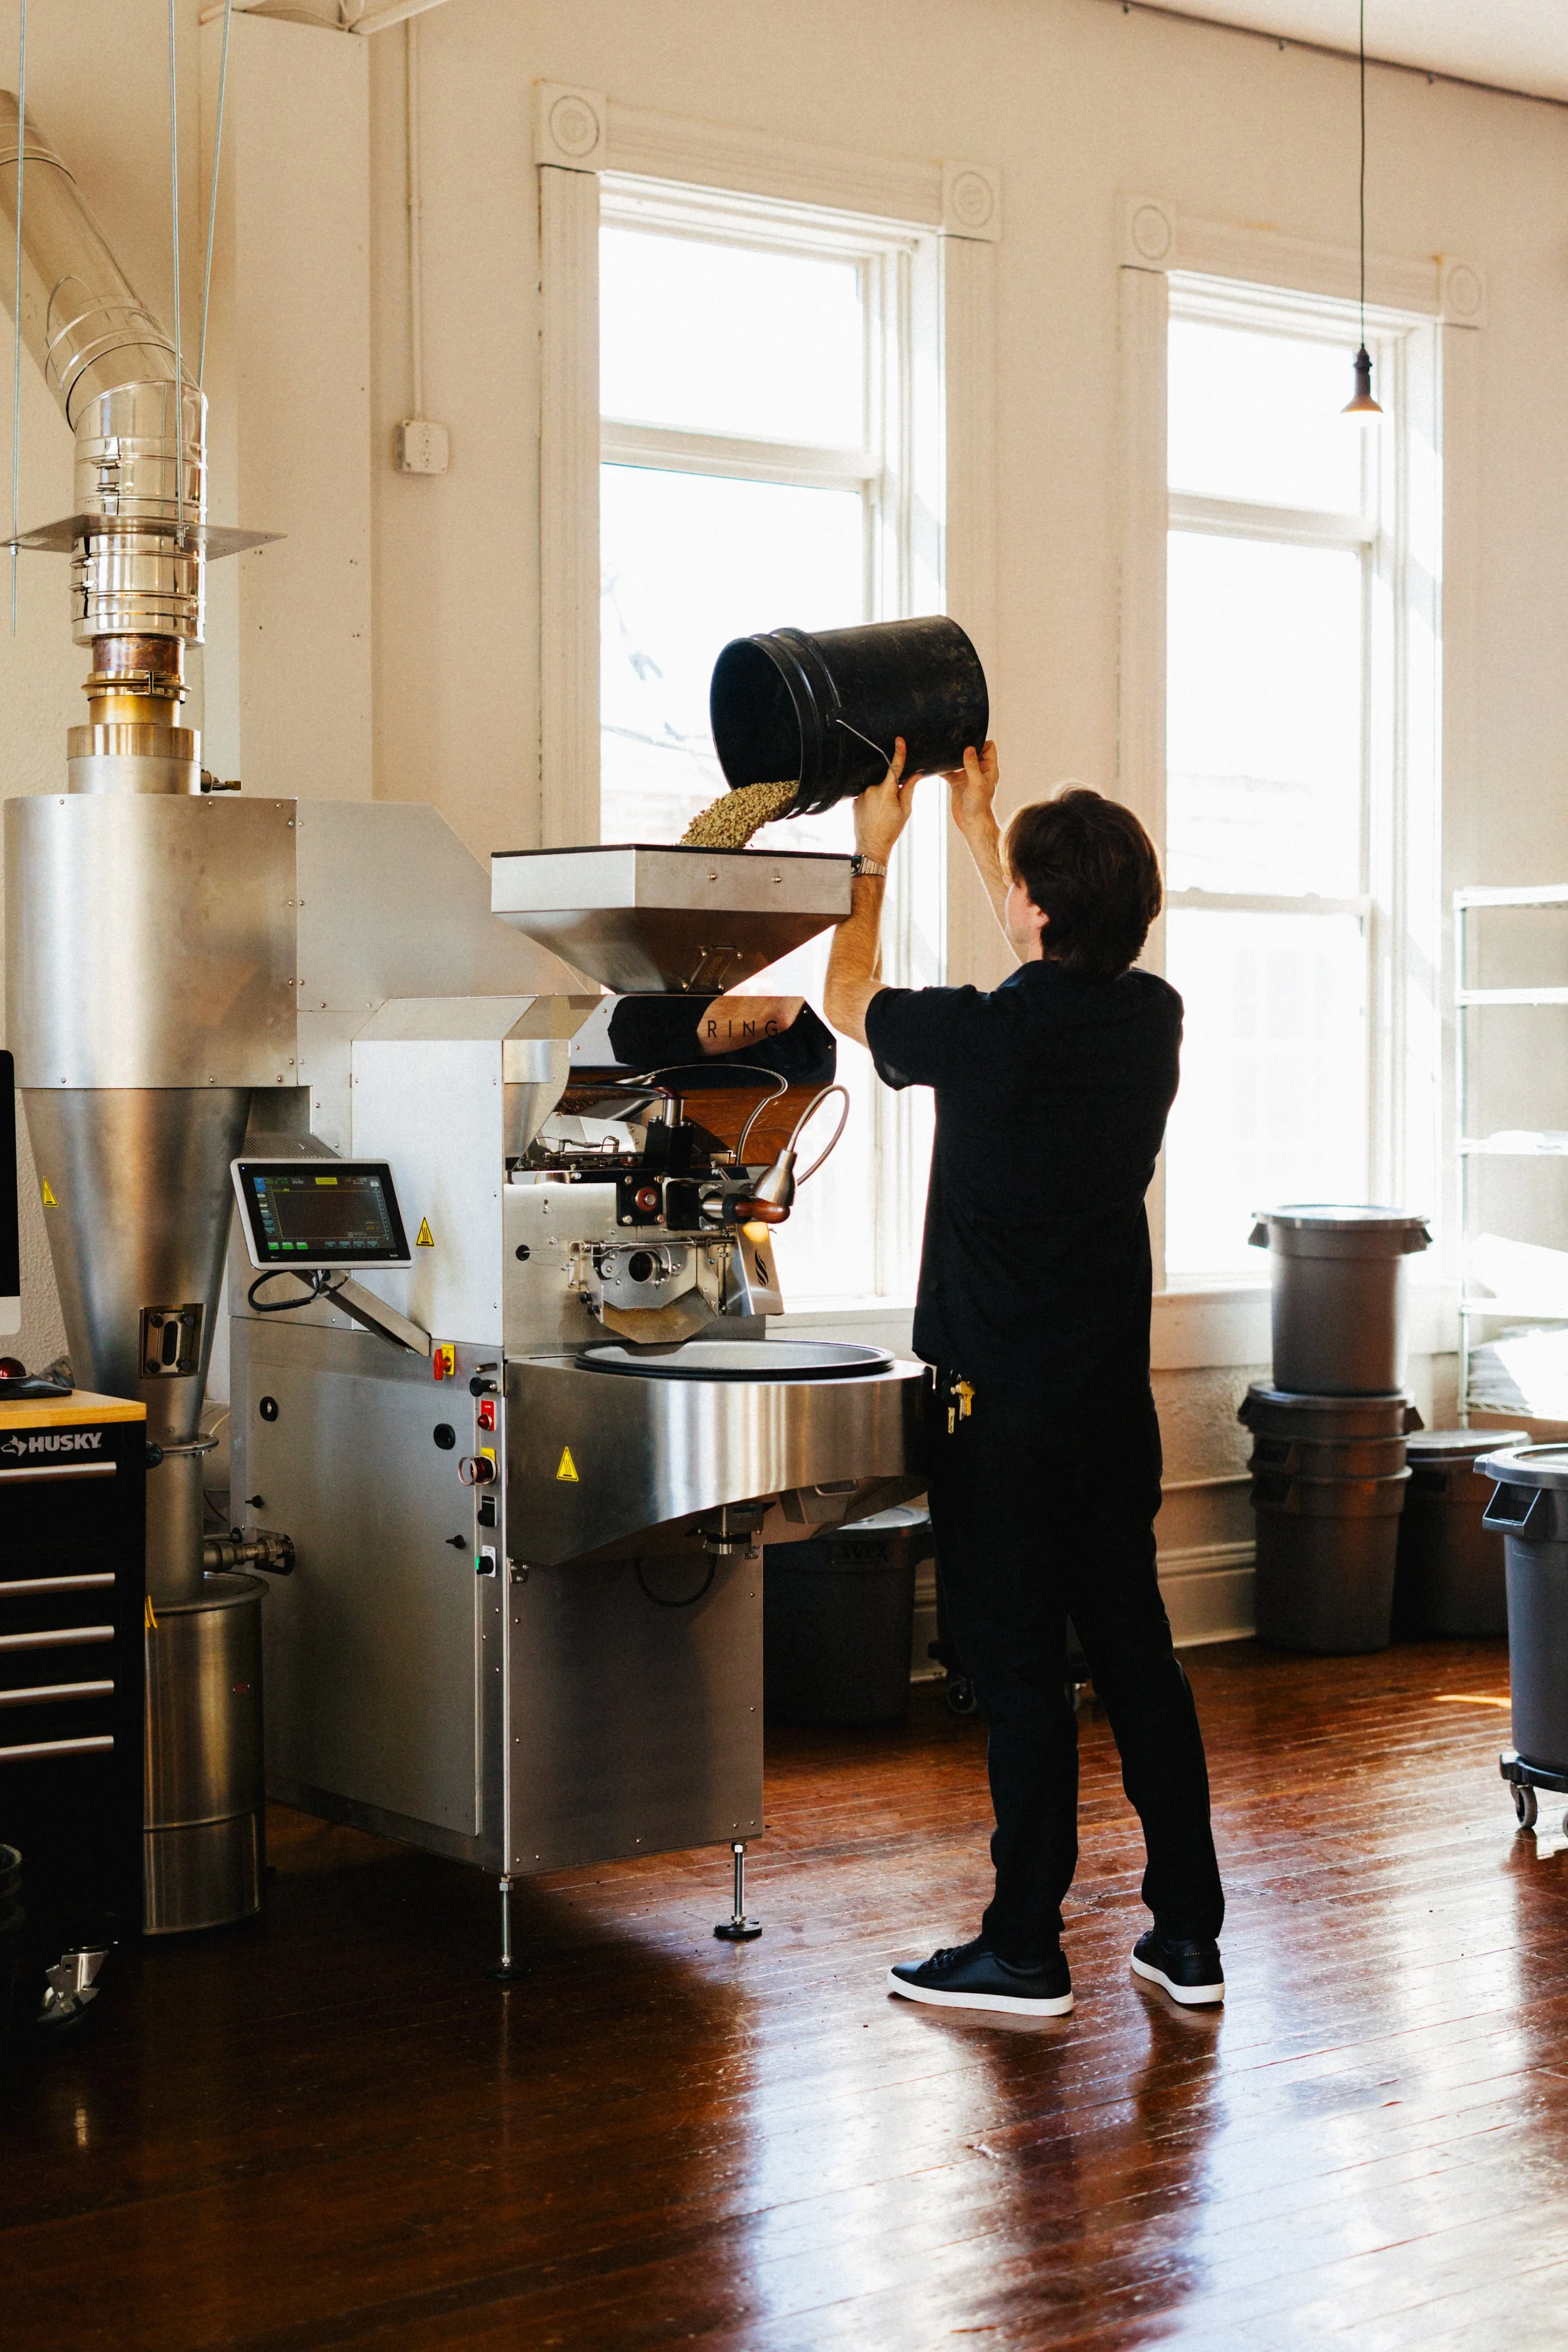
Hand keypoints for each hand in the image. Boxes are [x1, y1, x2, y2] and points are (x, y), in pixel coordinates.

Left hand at [853, 737, 916, 862]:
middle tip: (891, 807)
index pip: (895, 767)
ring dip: (880, 795)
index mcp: (886, 791)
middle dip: (891, 789)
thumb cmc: (891, 829)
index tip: (899, 740)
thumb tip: (916, 774)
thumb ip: (909, 789)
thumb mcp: (905, 810)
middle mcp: (871, 790)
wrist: (872, 845)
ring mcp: (861, 794)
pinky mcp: (854, 800)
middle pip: (885, 781)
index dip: (899, 753)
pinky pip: (866, 794)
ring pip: (875, 787)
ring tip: (881, 813)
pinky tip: (873, 813)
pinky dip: (872, 800)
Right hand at [944, 740, 998, 833]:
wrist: (971, 823)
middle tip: (954, 744)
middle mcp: (979, 770)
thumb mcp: (977, 783)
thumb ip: (972, 766)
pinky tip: (935, 766)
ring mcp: (968, 776)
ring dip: (953, 757)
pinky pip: (949, 772)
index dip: (980, 743)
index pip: (989, 748)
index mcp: (989, 769)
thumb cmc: (979, 806)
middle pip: (973, 751)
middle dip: (964, 747)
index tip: (968, 743)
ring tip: (944, 751)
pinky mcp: (957, 783)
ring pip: (960, 760)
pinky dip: (943, 769)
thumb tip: (969, 748)